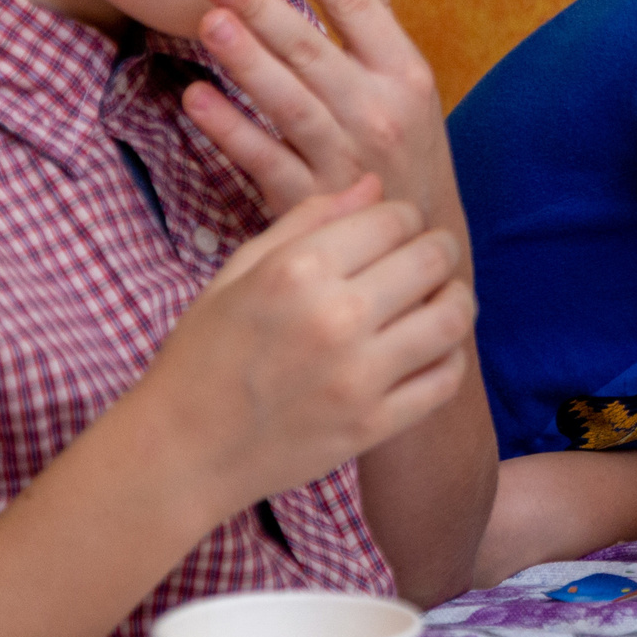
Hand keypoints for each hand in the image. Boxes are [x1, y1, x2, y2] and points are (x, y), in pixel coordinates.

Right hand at [136, 177, 474, 518]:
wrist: (181, 451)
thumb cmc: (204, 353)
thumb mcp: (238, 272)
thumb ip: (308, 221)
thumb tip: (373, 184)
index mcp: (297, 271)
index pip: (395, 218)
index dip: (403, 218)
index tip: (394, 231)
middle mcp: (334, 317)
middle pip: (433, 259)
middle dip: (436, 250)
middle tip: (426, 260)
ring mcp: (358, 376)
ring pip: (453, 317)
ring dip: (455, 300)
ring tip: (438, 300)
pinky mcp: (374, 424)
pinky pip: (446, 378)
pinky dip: (450, 357)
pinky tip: (429, 349)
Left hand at [183, 0, 464, 260]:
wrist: (420, 243)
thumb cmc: (406, 146)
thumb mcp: (407, 78)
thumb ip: (379, 9)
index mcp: (407, 75)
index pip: (362, 9)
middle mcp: (382, 113)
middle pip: (317, 54)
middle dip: (267, 11)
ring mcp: (347, 160)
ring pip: (291, 104)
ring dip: (248, 64)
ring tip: (208, 23)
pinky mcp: (312, 201)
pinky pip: (266, 161)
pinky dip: (232, 132)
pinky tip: (197, 99)